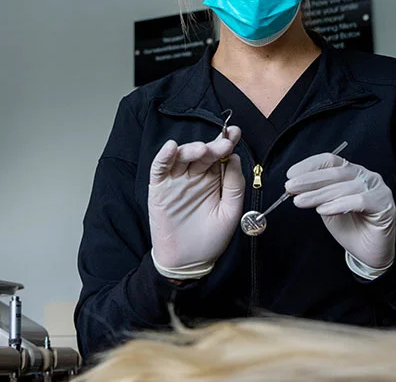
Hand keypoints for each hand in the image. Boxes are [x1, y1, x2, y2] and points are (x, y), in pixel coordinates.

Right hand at [148, 126, 243, 279]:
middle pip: (203, 154)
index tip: (236, 133)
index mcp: (214, 180)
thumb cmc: (210, 239)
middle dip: (213, 146)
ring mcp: (176, 181)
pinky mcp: (159, 188)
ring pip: (182, 157)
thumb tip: (234, 158)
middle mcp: (195, 177)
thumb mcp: (230, 213)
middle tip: (224, 144)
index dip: (227, 142)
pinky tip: (172, 148)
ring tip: (202, 149)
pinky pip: (160, 168)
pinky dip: (164, 156)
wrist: (187, 263)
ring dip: (192, 149)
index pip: (220, 156)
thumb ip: (234, 186)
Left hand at [286, 153, 395, 273]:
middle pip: (335, 172)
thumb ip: (315, 194)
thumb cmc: (349, 228)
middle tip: (290, 187)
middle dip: (309, 180)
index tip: (291, 175)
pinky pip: (359, 201)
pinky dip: (338, 205)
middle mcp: (366, 176)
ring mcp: (378, 189)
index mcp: (352, 172)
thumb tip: (294, 185)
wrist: (368, 253)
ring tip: (300, 201)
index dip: (310, 166)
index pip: (331, 161)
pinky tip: (323, 210)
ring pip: (344, 187)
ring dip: (319, 194)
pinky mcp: (385, 205)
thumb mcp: (326, 207)